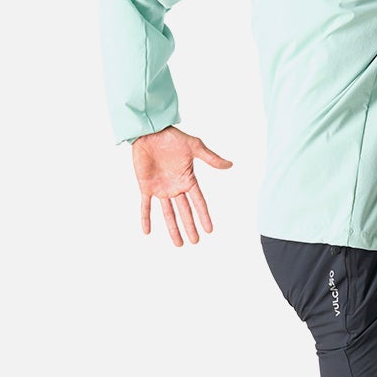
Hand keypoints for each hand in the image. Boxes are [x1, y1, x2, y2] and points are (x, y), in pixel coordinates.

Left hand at [130, 126, 233, 244]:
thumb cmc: (173, 137)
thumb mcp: (195, 147)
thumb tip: (230, 165)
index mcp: (188, 180)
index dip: (204, 216)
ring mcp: (161, 189)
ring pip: (168, 213)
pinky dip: (145, 218)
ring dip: (173, 228)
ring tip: (179, 244)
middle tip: (195, 242)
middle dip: (190, 227)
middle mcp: (176, 187)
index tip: (210, 230)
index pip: (199, 202)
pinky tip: (146, 232)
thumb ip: (211, 158)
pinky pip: (145, 206)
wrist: (150, 132)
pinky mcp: (146, 187)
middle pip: (184, 212)